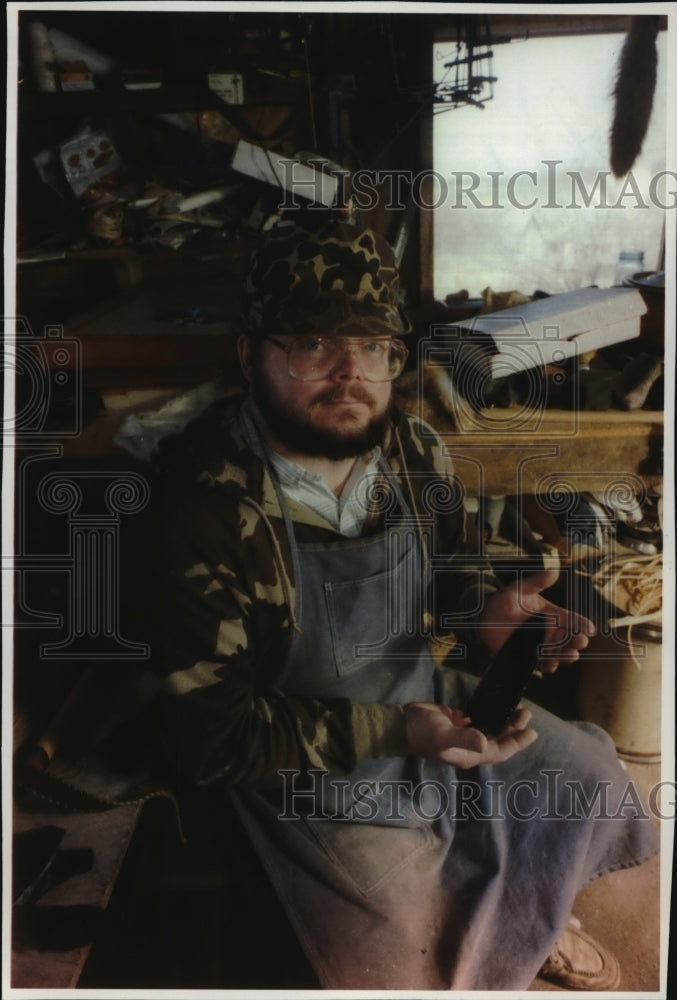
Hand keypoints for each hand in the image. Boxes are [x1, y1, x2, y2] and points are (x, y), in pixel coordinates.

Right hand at [404, 701, 537, 768]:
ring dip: (504, 721)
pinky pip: (480, 720)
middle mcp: (471, 747)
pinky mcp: (458, 723)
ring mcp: (464, 735)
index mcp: (470, 755)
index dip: (517, 743)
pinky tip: (496, 705)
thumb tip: (485, 743)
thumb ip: (464, 738)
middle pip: (499, 740)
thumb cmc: (422, 733)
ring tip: (517, 708)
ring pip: (491, 730)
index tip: (532, 732)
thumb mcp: (443, 736)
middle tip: (526, 713)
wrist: (402, 725)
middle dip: (514, 729)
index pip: (500, 751)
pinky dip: (490, 714)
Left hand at [478, 566, 594, 671]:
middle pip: (571, 638)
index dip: (582, 624)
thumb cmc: (503, 600)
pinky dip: (549, 665)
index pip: (573, 620)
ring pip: (560, 653)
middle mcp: (550, 631)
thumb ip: (537, 582)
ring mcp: (541, 645)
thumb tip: (553, 569)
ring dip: (566, 655)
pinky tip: (550, 664)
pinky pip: (543, 664)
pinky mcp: (531, 656)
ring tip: (570, 655)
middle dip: (578, 641)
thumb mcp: (520, 589)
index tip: (589, 629)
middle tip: (580, 641)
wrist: (484, 618)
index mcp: (552, 615)